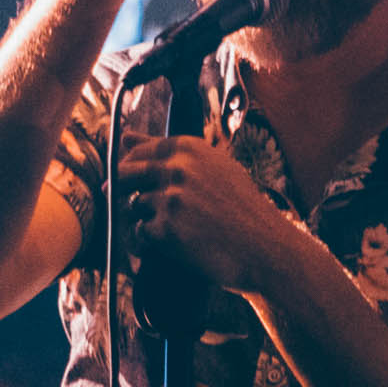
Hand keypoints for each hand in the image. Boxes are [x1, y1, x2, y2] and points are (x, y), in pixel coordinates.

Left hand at [121, 135, 300, 293]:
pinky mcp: (166, 228)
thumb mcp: (212, 167)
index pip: (139, 152)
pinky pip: (140, 233)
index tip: (134, 182)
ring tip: (178, 229)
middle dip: (124, 192)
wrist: (264, 248)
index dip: (133, 170)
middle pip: (125, 175)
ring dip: (147, 220)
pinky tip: (174, 245)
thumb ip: (167, 151)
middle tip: (144, 209)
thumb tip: (125, 138)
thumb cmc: (241, 208)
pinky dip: (150, 242)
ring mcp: (170, 198)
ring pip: (133, 207)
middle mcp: (177, 168)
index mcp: (188, 148)